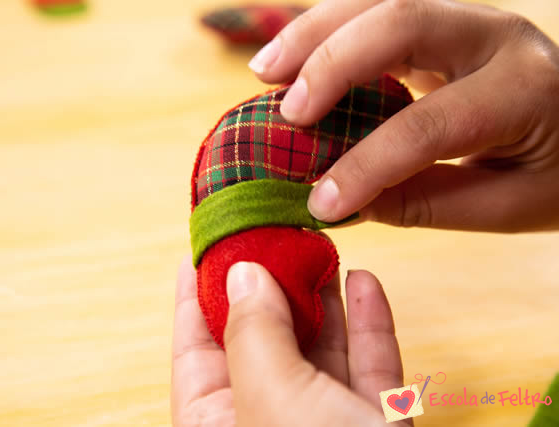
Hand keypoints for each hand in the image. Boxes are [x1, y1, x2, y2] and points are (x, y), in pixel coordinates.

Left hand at [171, 256, 410, 425]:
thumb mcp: (272, 395)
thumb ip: (254, 332)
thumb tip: (243, 274)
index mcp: (219, 422)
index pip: (194, 349)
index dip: (196, 294)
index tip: (207, 245)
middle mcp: (267, 418)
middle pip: (261, 339)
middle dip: (270, 283)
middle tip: (275, 232)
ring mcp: (323, 422)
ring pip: (318, 349)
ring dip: (321, 296)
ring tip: (318, 247)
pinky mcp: (375, 425)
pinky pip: (369, 367)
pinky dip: (369, 325)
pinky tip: (363, 282)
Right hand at [248, 0, 558, 231]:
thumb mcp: (508, 205)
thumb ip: (426, 202)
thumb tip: (344, 201)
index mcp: (524, 91)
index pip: (429, 124)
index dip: (366, 165)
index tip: (320, 202)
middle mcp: (497, 37)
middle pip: (402, 23)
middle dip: (331, 64)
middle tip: (286, 112)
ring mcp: (468, 19)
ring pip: (381, 1)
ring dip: (315, 31)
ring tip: (265, 70)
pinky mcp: (443, 22)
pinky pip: (377, 11)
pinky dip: (328, 29)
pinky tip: (293, 56)